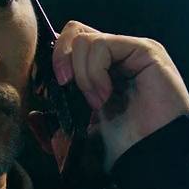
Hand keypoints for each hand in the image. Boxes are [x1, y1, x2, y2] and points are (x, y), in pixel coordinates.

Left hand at [45, 21, 188, 172]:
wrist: (154, 156)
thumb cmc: (125, 146)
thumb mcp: (82, 132)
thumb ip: (61, 122)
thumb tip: (34, 116)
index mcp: (102, 70)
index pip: (70, 45)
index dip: (54, 61)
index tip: (48, 91)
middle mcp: (117, 55)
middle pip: (74, 32)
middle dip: (61, 59)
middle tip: (66, 88)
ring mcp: (131, 50)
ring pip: (85, 38)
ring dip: (82, 74)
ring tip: (97, 102)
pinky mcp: (145, 50)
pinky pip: (102, 44)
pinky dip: (94, 71)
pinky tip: (106, 96)